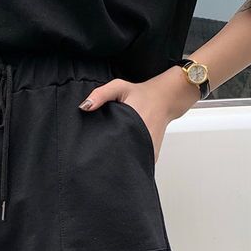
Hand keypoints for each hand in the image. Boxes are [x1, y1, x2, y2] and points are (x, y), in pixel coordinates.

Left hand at [78, 67, 199, 162]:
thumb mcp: (119, 87)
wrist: (165, 99)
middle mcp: (142, 141)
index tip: (92, 149)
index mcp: (133, 125)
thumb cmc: (141, 94)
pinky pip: (137, 162)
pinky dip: (129, 160)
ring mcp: (148, 150)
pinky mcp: (152, 155)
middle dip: (107, 157)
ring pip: (129, 163)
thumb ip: (100, 94)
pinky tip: (122, 153)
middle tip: (99, 151)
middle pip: (120, 158)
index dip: (101, 149)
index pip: (113, 146)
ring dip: (119, 160)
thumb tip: (85, 107)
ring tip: (110, 152)